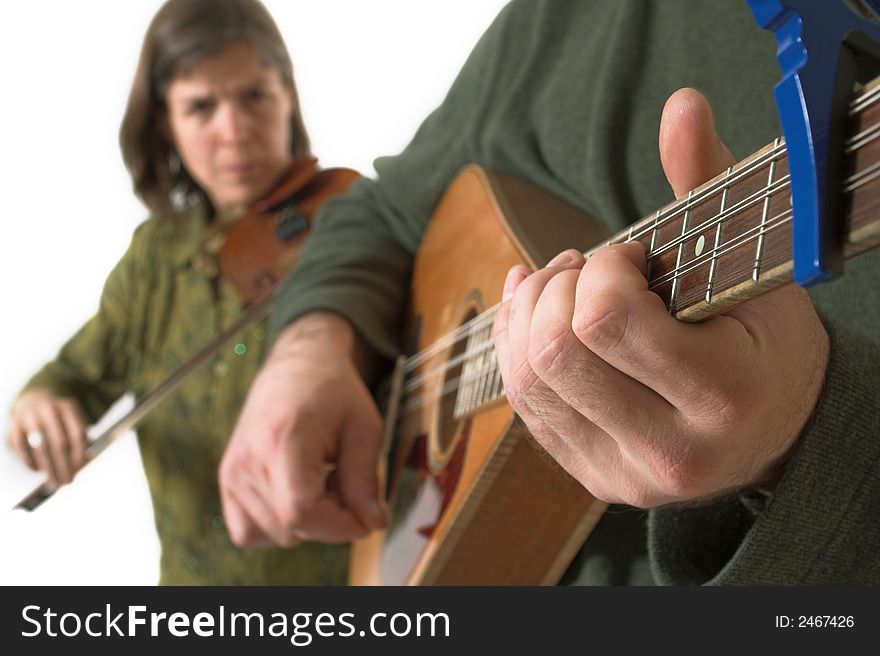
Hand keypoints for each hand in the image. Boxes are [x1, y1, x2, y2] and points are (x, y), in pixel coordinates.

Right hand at [8, 388, 87, 489]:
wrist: (33, 400)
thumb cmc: (58, 418)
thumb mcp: (72, 421)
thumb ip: (79, 440)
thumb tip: (81, 466)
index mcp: (68, 407)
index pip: (77, 434)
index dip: (79, 454)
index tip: (80, 469)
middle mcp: (49, 409)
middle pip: (60, 443)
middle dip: (64, 466)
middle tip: (67, 481)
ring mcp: (30, 417)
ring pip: (41, 448)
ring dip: (48, 469)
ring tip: (54, 483)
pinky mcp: (14, 425)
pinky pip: (22, 448)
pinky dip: (30, 462)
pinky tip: (37, 470)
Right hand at [219, 312, 386, 546]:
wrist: (299, 363)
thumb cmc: (334, 391)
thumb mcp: (363, 429)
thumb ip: (365, 481)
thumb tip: (371, 524)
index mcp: (281, 441)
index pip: (301, 513)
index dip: (340, 526)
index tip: (365, 516)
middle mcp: (247, 460)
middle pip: (290, 529)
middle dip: (329, 521)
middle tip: (344, 483)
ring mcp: (232, 472)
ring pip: (275, 535)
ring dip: (306, 522)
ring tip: (320, 481)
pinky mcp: (227, 479)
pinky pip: (249, 531)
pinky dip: (278, 524)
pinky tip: (297, 493)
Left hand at [492, 88, 829, 506]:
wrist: (771, 432)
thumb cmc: (764, 344)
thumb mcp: (754, 268)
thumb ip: (709, 186)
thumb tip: (680, 105)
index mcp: (723, 396)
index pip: (608, 320)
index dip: (603, 267)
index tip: (629, 255)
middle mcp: (669, 450)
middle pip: (554, 352)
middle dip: (556, 289)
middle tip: (584, 266)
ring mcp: (623, 472)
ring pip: (527, 378)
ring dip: (528, 312)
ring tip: (561, 285)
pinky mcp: (590, 475)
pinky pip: (523, 402)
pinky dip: (515, 342)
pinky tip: (534, 308)